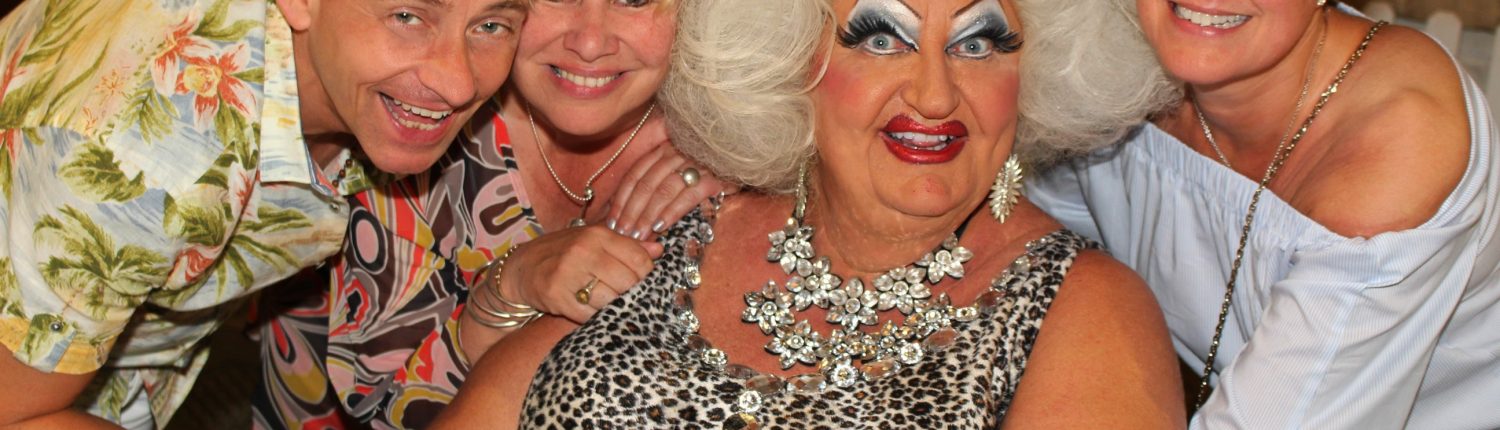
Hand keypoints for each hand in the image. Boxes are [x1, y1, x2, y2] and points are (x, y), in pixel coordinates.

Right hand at [496, 225, 663, 323]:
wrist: (521, 268)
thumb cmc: (563, 252)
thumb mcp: (593, 240)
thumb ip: (627, 245)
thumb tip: (660, 249)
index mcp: (597, 234)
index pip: (640, 259)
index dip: (645, 274)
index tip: (638, 280)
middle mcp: (584, 251)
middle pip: (629, 282)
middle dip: (630, 292)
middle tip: (622, 294)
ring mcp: (569, 274)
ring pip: (612, 300)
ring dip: (613, 306)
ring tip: (605, 301)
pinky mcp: (557, 297)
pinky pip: (591, 315)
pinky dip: (595, 316)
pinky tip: (589, 309)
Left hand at [605, 143, 736, 240]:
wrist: (743, 166)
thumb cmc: (705, 174)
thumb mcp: (677, 172)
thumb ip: (654, 184)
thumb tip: (624, 211)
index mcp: (663, 149)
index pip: (634, 174)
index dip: (621, 199)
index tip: (611, 221)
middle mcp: (677, 152)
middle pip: (646, 184)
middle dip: (631, 212)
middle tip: (623, 235)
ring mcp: (696, 164)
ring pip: (663, 190)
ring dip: (648, 215)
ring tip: (638, 235)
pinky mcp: (714, 178)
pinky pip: (688, 196)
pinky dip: (672, 212)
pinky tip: (661, 226)